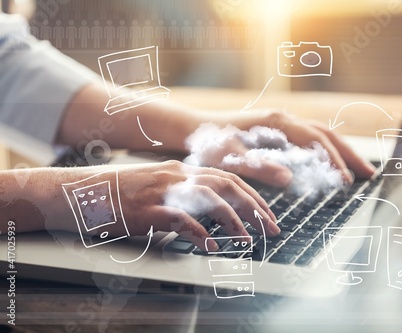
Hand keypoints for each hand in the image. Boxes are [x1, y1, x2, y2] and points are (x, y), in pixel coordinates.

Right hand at [115, 161, 278, 250]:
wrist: (80, 191)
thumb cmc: (118, 193)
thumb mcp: (155, 187)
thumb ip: (181, 195)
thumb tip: (206, 215)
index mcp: (180, 171)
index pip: (227, 178)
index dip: (252, 196)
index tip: (267, 213)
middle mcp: (176, 176)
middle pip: (226, 185)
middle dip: (254, 207)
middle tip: (271, 228)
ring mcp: (162, 190)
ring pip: (210, 198)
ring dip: (234, 220)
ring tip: (247, 240)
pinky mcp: (147, 209)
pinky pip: (181, 219)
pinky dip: (200, 233)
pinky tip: (211, 246)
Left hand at [195, 109, 375, 185]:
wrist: (195, 129)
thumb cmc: (210, 143)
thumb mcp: (230, 157)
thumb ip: (258, 166)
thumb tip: (289, 178)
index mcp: (278, 122)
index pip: (316, 140)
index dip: (333, 161)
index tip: (346, 181)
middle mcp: (284, 118)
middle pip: (326, 134)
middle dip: (349, 154)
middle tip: (370, 174)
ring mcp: (282, 123)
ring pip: (321, 135)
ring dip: (341, 152)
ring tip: (358, 171)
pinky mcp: (278, 131)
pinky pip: (310, 139)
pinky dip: (326, 151)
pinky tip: (329, 164)